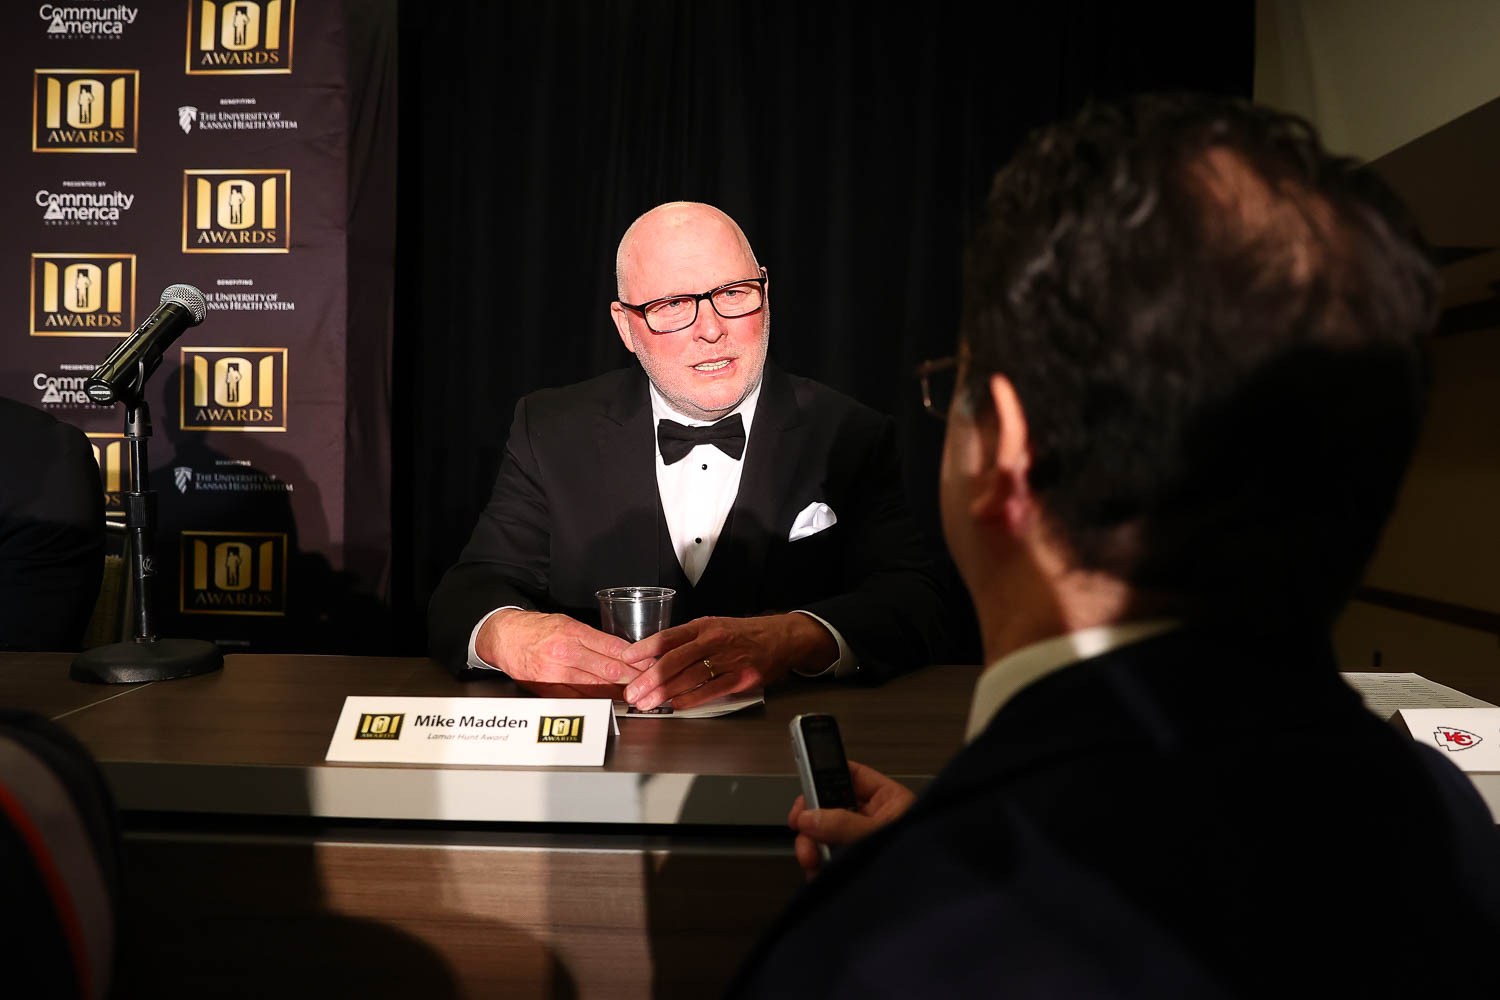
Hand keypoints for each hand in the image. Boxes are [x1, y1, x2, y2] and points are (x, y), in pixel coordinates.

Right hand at [476, 609, 642, 697]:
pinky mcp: (547, 689)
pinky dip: (596, 701)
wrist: (505, 637)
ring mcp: (555, 673)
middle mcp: (565, 653)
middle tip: (651, 682)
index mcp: (572, 632)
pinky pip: (578, 698)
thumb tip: (621, 652)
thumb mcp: (567, 622)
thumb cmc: (537, 628)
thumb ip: (593, 638)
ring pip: (596, 687)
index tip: (650, 663)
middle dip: (633, 677)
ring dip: (618, 692)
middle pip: (608, 669)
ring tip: (636, 694)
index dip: (635, 658)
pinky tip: (610, 702)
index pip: (613, 647)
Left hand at [620, 613, 837, 710]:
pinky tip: (675, 705)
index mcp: (704, 626)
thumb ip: (688, 640)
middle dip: (649, 679)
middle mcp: (714, 640)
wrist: (781, 638)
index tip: (626, 660)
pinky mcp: (741, 678)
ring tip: (646, 703)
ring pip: (689, 677)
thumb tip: (656, 657)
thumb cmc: (743, 634)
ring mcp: (728, 660)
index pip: (668, 637)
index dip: (644, 648)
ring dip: (664, 693)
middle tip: (632, 692)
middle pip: (674, 660)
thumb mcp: (714, 626)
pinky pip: (710, 691)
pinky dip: (690, 699)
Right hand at [787, 760, 914, 877]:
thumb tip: (812, 816)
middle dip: (811, 821)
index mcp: (887, 800)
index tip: (805, 785)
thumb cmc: (921, 861)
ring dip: (811, 847)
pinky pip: (825, 859)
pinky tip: (819, 873)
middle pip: (829, 806)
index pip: (852, 775)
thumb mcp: (880, 835)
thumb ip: (846, 824)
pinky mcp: (851, 866)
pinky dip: (816, 866)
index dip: (826, 775)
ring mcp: (859, 843)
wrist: (930, 906)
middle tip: (803, 830)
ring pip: (823, 835)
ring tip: (814, 861)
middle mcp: (871, 819)